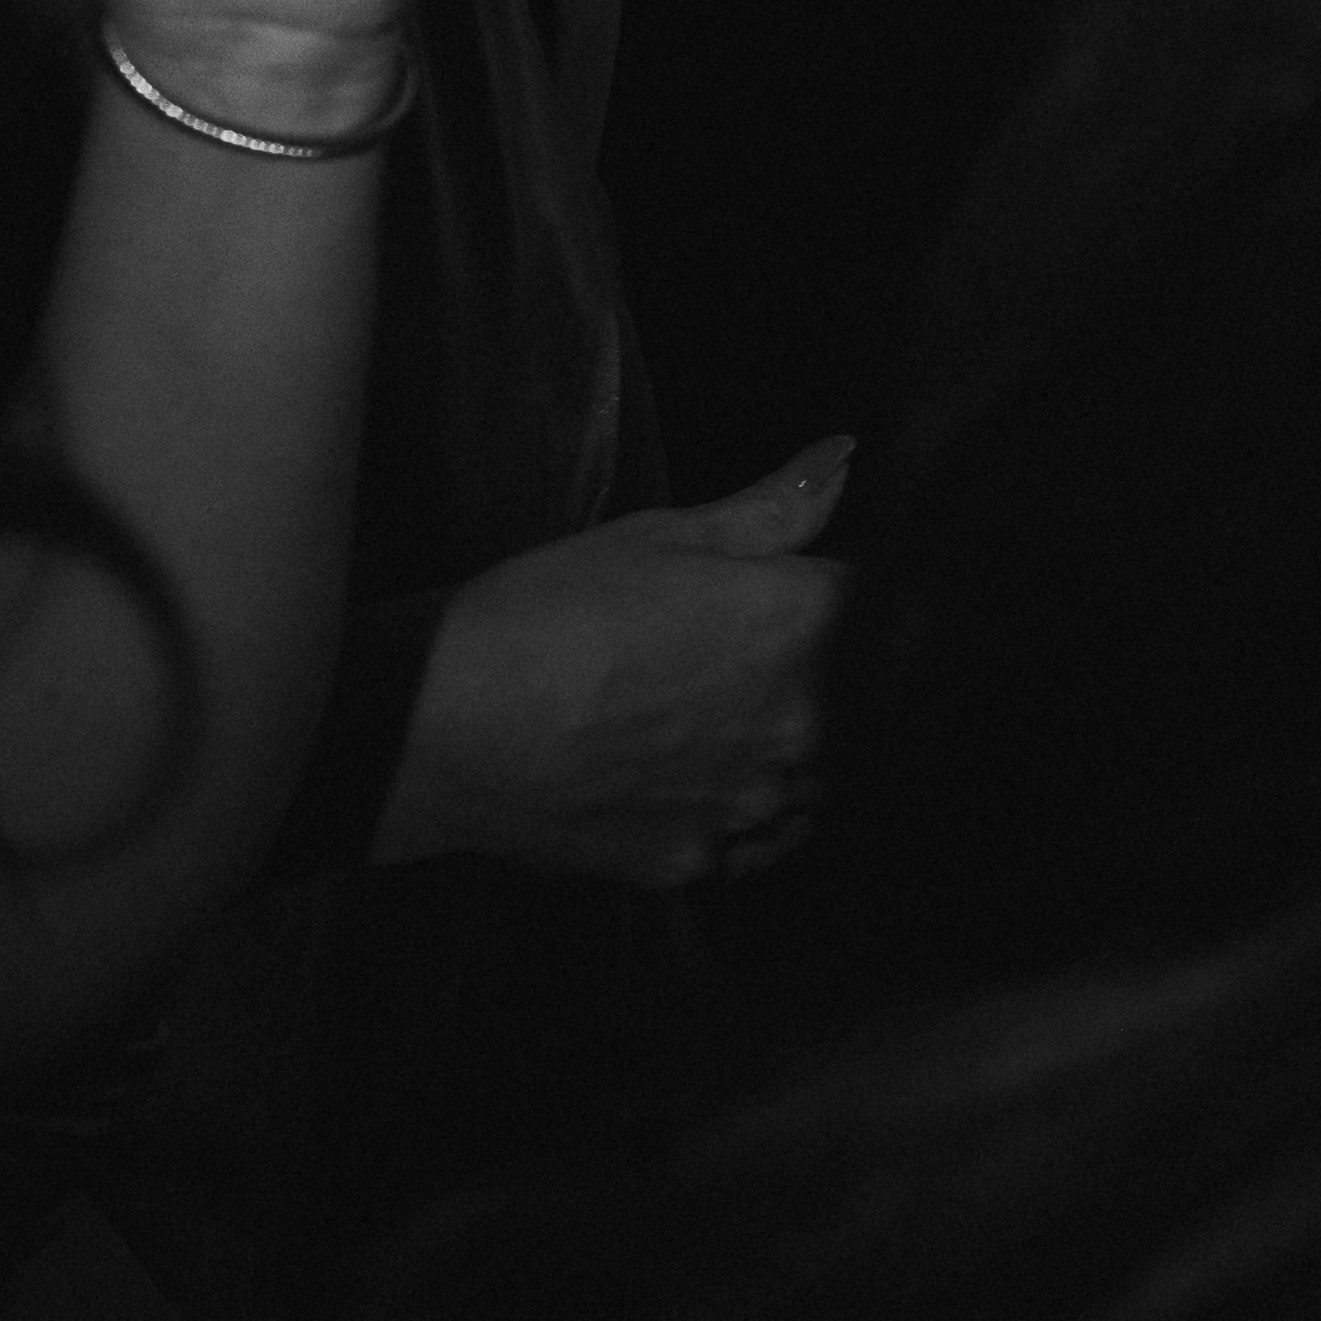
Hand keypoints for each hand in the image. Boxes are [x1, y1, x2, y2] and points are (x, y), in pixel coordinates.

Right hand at [390, 442, 853, 883]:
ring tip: (718, 726)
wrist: (440, 725)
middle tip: (745, 662)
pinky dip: (743, 821)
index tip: (809, 597)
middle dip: (829, 684)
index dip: (845, 602)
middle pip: (862, 710)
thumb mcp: (660, 536)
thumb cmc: (547, 612)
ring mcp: (748, 807)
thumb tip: (846, 456)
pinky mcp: (696, 864)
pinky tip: (700, 787)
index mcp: (802, 630)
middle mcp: (797, 728)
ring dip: (796, 758)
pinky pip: (751, 846)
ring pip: (816, 787)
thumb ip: (773, 508)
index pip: (880, 611)